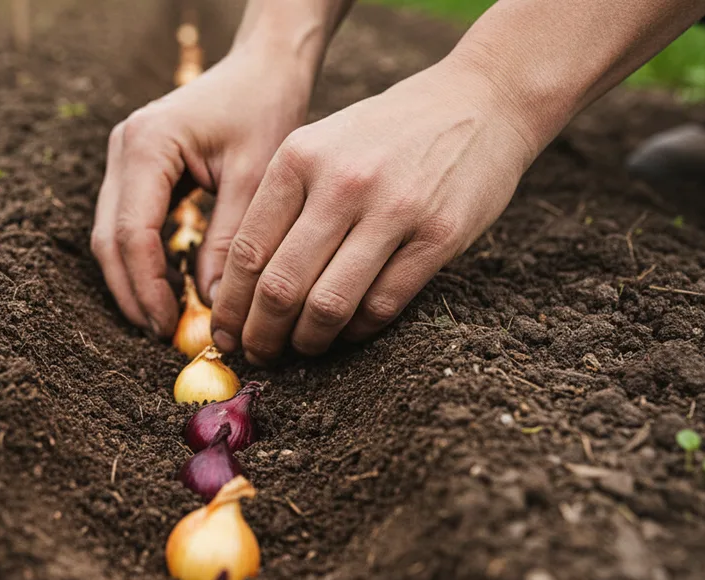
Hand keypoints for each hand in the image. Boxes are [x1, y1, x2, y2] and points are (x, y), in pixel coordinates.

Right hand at [91, 45, 313, 335]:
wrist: (263, 67)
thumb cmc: (266, 109)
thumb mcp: (256, 178)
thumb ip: (231, 241)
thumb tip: (214, 306)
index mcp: (148, 144)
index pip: (132, 232)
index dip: (147, 287)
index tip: (172, 326)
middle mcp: (123, 147)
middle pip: (108, 238)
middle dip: (132, 292)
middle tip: (163, 334)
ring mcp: (123, 156)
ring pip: (109, 234)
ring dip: (132, 281)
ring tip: (164, 320)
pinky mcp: (134, 167)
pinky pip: (125, 223)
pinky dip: (141, 260)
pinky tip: (168, 289)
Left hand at [209, 59, 538, 362]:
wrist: (480, 100)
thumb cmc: (387, 133)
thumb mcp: (322, 144)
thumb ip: (282, 203)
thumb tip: (238, 284)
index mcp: (299, 157)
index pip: (247, 251)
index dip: (229, 306)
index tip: (224, 333)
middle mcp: (342, 183)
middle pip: (281, 287)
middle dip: (261, 335)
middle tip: (257, 354)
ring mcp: (394, 210)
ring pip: (329, 305)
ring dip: (308, 341)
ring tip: (301, 349)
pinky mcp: (439, 236)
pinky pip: (383, 305)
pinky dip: (357, 330)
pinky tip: (347, 331)